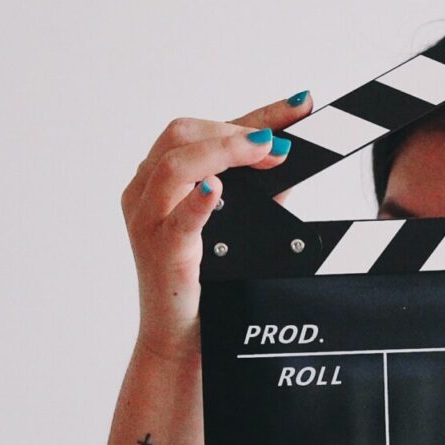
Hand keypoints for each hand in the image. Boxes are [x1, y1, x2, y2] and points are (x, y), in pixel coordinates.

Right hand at [119, 90, 312, 364]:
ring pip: (174, 164)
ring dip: (224, 151)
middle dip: (236, 130)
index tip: (299, 104)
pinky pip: (175, 220)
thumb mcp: (238, 223)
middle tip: (281, 143)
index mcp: (158, 179)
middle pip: (182, 135)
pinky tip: (216, 190)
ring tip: (264, 150)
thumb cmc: (207, 281)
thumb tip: (289, 151)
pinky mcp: (161, 253)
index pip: (203, 130)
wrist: (182, 340)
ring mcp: (147, 222)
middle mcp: (145, 193)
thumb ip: (260, 188)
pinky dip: (197, 201)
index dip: (255, 113)